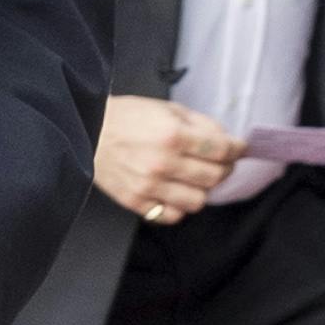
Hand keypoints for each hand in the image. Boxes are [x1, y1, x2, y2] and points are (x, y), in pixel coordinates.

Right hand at [95, 96, 238, 224]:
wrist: (84, 131)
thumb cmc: (125, 117)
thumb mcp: (164, 108)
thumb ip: (199, 123)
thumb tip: (227, 140)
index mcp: (172, 135)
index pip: (222, 150)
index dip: (237, 149)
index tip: (239, 149)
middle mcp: (163, 163)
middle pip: (216, 176)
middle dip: (224, 168)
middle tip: (219, 162)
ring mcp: (150, 186)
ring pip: (198, 201)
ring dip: (201, 189)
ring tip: (193, 178)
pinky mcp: (137, 202)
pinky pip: (173, 215)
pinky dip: (179, 206)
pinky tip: (174, 191)